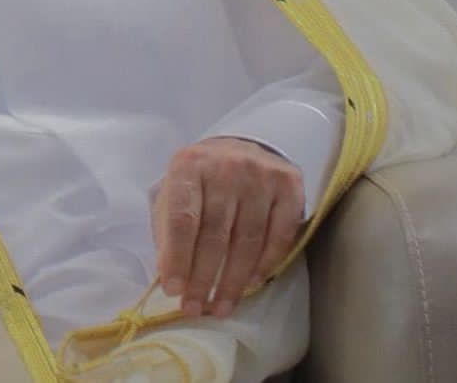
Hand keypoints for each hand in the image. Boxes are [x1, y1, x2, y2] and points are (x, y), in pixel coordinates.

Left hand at [152, 137, 303, 319]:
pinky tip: (250, 284)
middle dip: (203, 278)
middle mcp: (225, 167)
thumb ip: (167, 228)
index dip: (177, 258)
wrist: (242, 148)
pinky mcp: (289, 186)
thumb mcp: (174, 192)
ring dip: (232, 281)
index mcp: (189, 165)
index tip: (173, 291)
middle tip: (195, 308)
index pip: (182, 219)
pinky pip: (278, 236)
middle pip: (214, 235)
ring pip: (246, 241)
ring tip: (221, 307)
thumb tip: (169, 275)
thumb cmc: (201, 179)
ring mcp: (260, 175)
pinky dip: (265, 265)